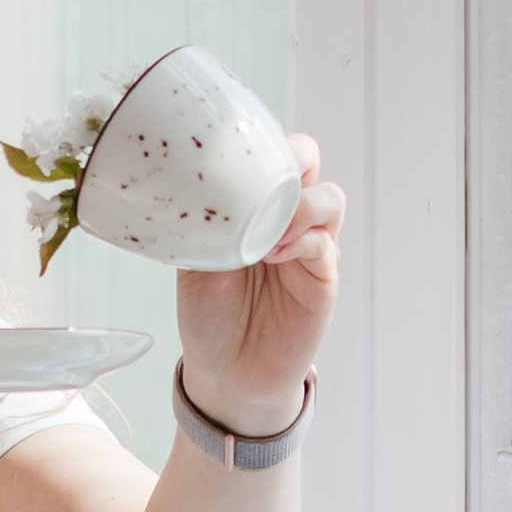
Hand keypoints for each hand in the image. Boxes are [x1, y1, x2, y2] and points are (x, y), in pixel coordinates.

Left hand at [174, 137, 342, 438]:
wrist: (225, 370)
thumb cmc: (209, 311)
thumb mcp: (191, 260)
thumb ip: (200, 226)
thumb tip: (182, 189)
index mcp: (254, 203)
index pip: (271, 151)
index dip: (262, 141)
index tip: (235, 154)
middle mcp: (287, 217)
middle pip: (308, 159)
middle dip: (293, 158)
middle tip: (264, 183)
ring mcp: (310, 246)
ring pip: (329, 198)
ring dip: (299, 205)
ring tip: (266, 234)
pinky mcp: (323, 279)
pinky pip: (324, 245)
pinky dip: (301, 242)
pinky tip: (273, 256)